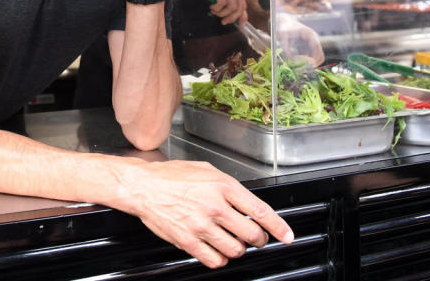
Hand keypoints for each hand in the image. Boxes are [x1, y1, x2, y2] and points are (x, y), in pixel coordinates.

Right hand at [121, 159, 293, 267]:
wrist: (143, 186)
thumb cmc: (171, 176)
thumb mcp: (206, 170)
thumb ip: (227, 185)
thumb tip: (245, 200)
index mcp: (223, 186)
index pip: (260, 211)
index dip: (279, 227)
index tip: (286, 235)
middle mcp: (215, 207)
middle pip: (252, 234)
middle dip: (258, 239)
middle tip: (255, 238)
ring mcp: (202, 226)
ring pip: (235, 250)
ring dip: (238, 249)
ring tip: (233, 242)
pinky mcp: (188, 241)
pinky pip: (214, 260)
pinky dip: (220, 259)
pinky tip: (217, 250)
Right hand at [187, 0, 247, 26]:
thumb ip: (226, 0)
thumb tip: (232, 15)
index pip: (243, 5)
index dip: (242, 17)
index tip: (239, 25)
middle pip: (239, 7)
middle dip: (231, 18)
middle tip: (223, 20)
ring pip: (231, 6)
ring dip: (222, 13)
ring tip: (215, 11)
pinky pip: (221, 2)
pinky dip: (216, 8)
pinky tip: (212, 6)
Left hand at [275, 12, 323, 64]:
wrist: (284, 22)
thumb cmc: (284, 28)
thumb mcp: (282, 36)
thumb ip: (285, 47)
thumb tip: (290, 59)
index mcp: (309, 33)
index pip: (316, 45)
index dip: (315, 55)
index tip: (312, 64)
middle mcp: (313, 37)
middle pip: (320, 51)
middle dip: (316, 61)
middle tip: (310, 69)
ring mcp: (312, 42)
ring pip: (318, 54)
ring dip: (314, 62)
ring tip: (306, 69)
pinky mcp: (308, 45)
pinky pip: (313, 55)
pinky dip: (310, 60)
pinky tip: (304, 65)